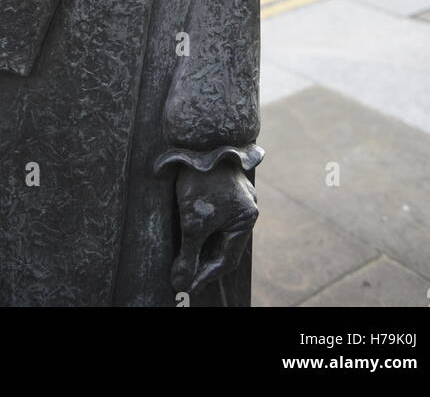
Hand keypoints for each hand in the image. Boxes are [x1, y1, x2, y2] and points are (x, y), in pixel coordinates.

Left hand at [170, 159, 257, 296]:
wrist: (198, 140)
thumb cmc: (200, 180)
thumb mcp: (192, 221)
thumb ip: (189, 254)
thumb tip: (181, 283)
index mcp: (247, 217)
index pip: (227, 260)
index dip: (206, 276)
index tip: (187, 287)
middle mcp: (248, 208)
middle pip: (225, 247)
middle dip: (204, 263)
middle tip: (183, 277)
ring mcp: (238, 198)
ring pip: (220, 232)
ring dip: (203, 247)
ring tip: (183, 260)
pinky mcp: (225, 189)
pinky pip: (217, 218)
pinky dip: (204, 230)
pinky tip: (190, 235)